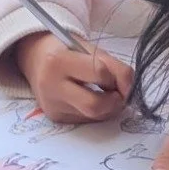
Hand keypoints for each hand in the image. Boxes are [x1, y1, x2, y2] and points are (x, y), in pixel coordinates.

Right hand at [15, 32, 132, 122]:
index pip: (98, 73)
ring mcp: (52, 105)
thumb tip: (130, 91)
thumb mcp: (90, 49)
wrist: (37, 59)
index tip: (112, 74)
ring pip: (93, 117)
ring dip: (108, 108)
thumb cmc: (69, 51)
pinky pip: (86, 120)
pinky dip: (96, 112)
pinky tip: (90, 98)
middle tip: (117, 92)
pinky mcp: (56, 118)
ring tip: (105, 94)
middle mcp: (50, 86)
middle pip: (94, 105)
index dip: (113, 76)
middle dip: (114, 101)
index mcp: (57, 61)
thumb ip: (115, 67)